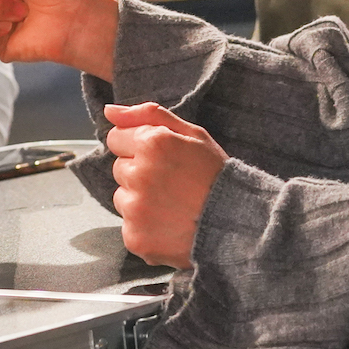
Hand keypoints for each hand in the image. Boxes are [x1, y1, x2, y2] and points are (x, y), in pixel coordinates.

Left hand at [105, 103, 226, 268]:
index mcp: (152, 144)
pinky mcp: (135, 238)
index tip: (160, 158)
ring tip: (172, 206)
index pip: (116, 138)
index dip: (138, 146)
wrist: (238, 226)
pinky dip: (145, 228)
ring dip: (139, 200)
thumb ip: (147, 115)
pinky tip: (170, 226)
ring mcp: (135, 209)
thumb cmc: (216, 177)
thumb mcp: (192, 135)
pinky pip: (129, 227)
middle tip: (172, 184)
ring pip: (122, 198)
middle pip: (119, 168)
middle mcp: (139, 175)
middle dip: (139, 172)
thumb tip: (110, 110)